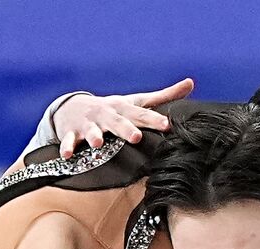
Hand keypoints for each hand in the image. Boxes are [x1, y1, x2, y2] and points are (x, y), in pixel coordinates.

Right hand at [53, 78, 195, 158]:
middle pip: (118, 123)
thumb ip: (164, 95)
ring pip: (92, 131)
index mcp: (124, 109)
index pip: (142, 115)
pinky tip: (67, 155)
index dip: (154, 120)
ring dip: (94, 136)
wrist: (74, 107)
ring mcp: (88, 124)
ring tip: (98, 143)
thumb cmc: (114, 109)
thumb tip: (191, 83)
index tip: (168, 126)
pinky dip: (67, 147)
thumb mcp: (136, 100)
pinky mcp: (72, 133)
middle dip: (126, 129)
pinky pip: (69, 141)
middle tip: (136, 137)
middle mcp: (107, 115)